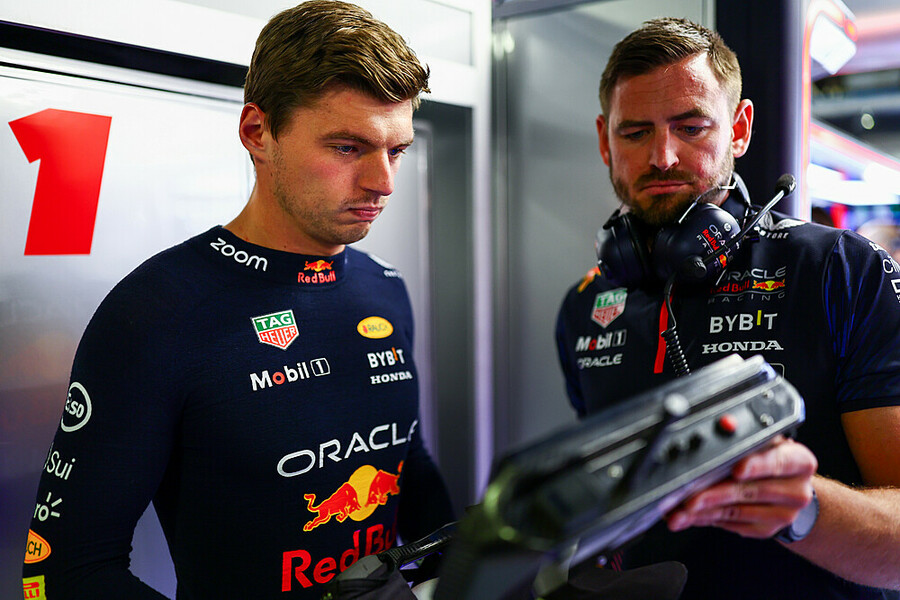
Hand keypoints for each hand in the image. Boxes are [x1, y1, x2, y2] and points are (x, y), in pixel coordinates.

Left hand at [665, 436, 817, 537]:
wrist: (789, 487)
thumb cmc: (770, 456)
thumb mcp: (766, 440)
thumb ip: (746, 435)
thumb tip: (721, 426)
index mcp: (799, 461)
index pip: (778, 462)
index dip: (756, 466)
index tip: (736, 469)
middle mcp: (795, 491)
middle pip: (750, 491)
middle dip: (714, 493)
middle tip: (689, 497)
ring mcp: (782, 514)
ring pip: (735, 511)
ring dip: (702, 511)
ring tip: (678, 510)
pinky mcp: (764, 529)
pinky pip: (729, 523)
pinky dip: (705, 519)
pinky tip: (687, 516)